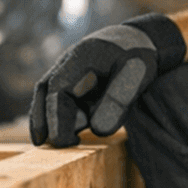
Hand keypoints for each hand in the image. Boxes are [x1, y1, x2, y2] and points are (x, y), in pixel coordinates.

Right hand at [29, 15, 185, 146]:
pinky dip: (58, 116)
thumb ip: (119, 100)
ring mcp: (69, 70)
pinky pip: (59, 98)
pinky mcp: (74, 79)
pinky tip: (69, 135)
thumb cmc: (140, 56)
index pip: (58, 90)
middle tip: (54, 147)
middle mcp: (68, 62)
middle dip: (44, 121)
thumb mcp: (136, 75)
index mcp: (81, 58)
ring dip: (48, 120)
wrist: (143, 40)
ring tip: (61, 144)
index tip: (65, 142)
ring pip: (48, 96)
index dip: (56, 118)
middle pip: (45, 92)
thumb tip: (99, 130)